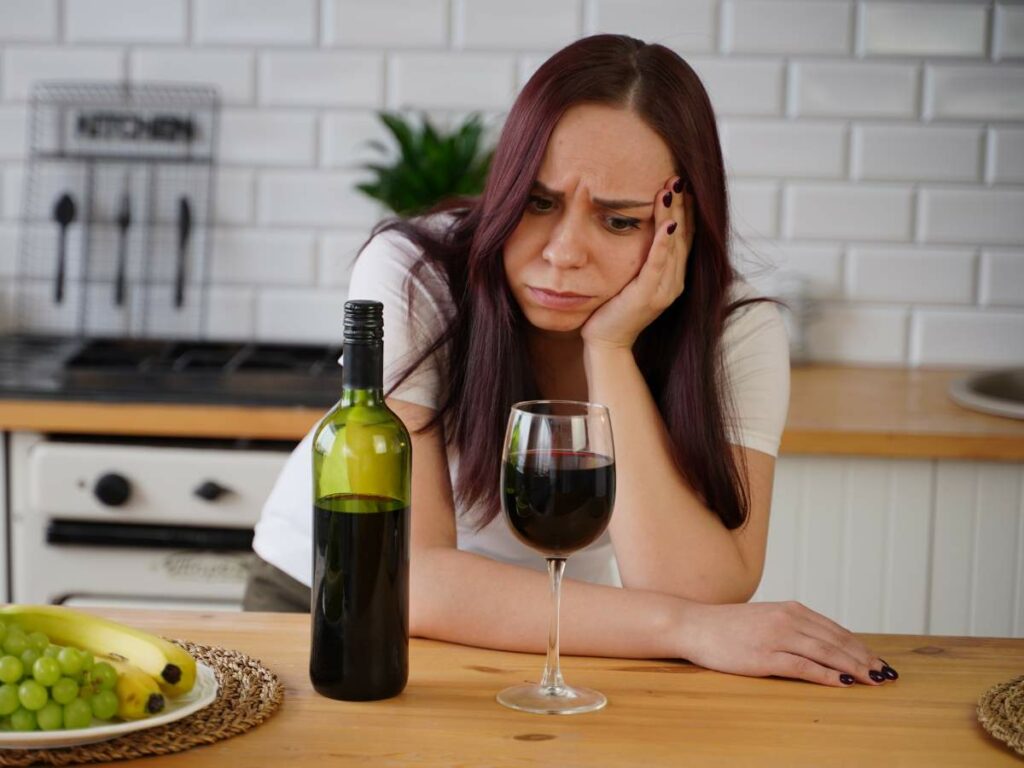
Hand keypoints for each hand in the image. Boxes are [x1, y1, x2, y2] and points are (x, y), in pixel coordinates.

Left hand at [580, 175, 693, 349]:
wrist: (606, 342)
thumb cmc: (614, 308)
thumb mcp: (631, 277)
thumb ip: (641, 257)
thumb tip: (638, 228)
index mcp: (672, 276)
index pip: (684, 235)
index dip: (685, 209)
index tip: (681, 183)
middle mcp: (674, 281)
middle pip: (683, 235)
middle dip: (681, 204)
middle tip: (678, 176)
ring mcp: (664, 290)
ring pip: (673, 244)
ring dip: (674, 215)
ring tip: (672, 189)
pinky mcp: (649, 295)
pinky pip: (659, 264)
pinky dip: (664, 243)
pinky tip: (667, 224)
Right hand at [683, 600, 895, 686]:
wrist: (695, 625)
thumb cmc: (728, 626)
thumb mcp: (766, 619)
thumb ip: (793, 627)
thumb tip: (822, 643)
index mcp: (791, 609)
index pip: (835, 630)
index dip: (861, 646)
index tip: (878, 661)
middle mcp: (788, 619)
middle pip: (836, 641)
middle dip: (865, 659)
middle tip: (886, 674)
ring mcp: (777, 637)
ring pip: (825, 653)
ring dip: (854, 667)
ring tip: (873, 680)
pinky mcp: (765, 657)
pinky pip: (803, 667)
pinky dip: (827, 675)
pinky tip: (843, 683)